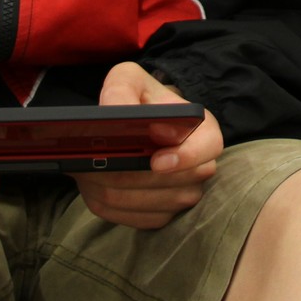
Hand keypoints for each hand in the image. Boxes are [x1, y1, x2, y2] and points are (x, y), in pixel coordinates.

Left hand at [68, 61, 221, 229]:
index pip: (209, 148)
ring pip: (158, 206)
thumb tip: (116, 114)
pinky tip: (98, 190)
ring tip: (92, 174)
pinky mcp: (164, 213)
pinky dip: (118, 209)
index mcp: (203, 129)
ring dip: (121, 193)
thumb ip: (122, 89)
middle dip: (136, 178)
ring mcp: (185, 193)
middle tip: (100, 166)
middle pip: (178, 185)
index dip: (186, 158)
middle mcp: (201, 166)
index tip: (156, 161)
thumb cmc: (136, 100)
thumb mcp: (128, 80)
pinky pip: (144, 221)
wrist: (133, 124)